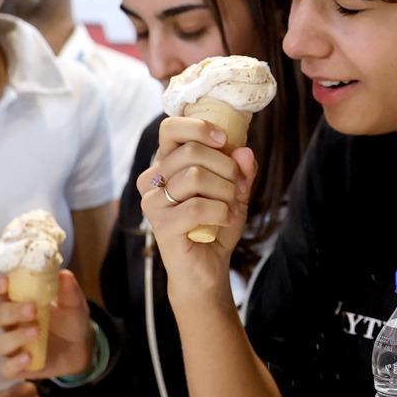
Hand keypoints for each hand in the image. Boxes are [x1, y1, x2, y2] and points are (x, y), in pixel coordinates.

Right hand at [0, 270, 91, 379]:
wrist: (82, 348)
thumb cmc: (70, 320)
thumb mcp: (74, 304)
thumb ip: (69, 291)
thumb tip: (64, 275)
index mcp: (17, 301)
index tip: (5, 282)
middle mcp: (10, 322)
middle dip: (13, 311)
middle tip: (33, 309)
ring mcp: (13, 345)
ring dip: (15, 337)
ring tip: (36, 332)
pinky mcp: (18, 367)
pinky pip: (6, 369)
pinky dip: (13, 364)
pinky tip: (28, 358)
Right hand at [136, 117, 256, 298]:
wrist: (207, 268)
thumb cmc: (215, 226)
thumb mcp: (234, 192)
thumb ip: (240, 170)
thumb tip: (244, 151)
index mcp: (166, 164)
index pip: (170, 128)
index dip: (198, 128)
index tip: (223, 140)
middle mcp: (152, 179)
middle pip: (191, 152)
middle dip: (225, 168)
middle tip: (236, 188)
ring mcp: (152, 201)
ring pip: (194, 176)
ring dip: (225, 192)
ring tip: (229, 206)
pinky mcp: (160, 224)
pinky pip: (197, 207)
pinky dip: (220, 212)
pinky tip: (223, 220)